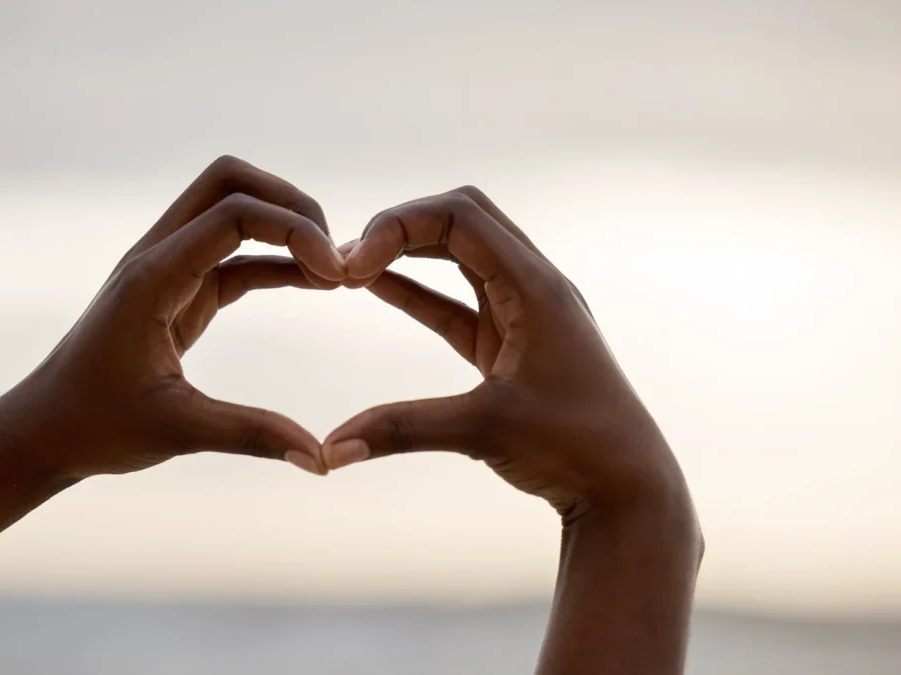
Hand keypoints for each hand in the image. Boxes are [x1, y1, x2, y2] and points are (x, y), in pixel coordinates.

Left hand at [0, 156, 344, 478]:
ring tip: (334, 272)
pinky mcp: (180, 290)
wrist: (44, 430)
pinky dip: (277, 260)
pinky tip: (314, 284)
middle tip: (335, 254)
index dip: (293, 230)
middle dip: (290, 204)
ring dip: (286, 228)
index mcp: (152, 276)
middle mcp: (158, 256)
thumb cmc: (95, 426)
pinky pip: (236, 256)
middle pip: (230, 182)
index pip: (232, 213)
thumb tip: (320, 459)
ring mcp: (169, 269)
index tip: (336, 277)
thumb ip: (252, 434)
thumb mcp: (177, 431)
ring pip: (234, 210)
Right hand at [323, 186, 690, 519]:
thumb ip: (403, 430)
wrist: (627, 488)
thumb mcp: (484, 430)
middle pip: (461, 219)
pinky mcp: (510, 343)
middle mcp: (533, 286)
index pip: (461, 216)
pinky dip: (416, 290)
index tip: (352, 264)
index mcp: (536, 287)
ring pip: (460, 256)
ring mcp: (523, 313)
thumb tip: (330, 451)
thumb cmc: (575, 449)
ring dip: (408, 252)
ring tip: (351, 268)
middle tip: (348, 260)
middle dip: (402, 227)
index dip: (399, 224)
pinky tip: (375, 287)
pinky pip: (457, 300)